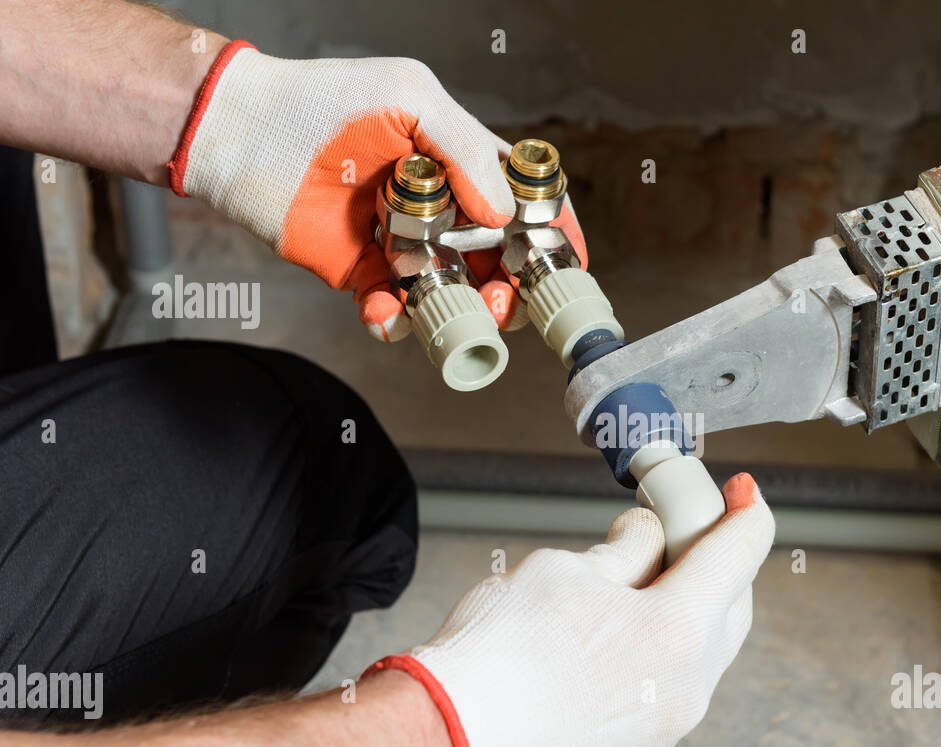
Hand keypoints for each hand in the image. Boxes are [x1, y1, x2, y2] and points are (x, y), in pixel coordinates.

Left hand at [168, 42, 585, 339]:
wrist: (241, 133)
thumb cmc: (322, 101)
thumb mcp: (410, 100)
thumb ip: (466, 149)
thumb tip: (503, 210)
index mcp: (460, 162)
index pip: (524, 199)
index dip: (553, 229)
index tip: (569, 260)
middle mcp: (439, 206)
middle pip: (499, 258)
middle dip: (513, 284)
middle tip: (506, 296)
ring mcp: (404, 243)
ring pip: (455, 291)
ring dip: (466, 309)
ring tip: (461, 310)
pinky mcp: (362, 273)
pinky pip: (394, 311)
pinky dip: (396, 321)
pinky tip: (386, 311)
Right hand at [368, 473, 773, 746]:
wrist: (448, 742)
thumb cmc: (499, 654)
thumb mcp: (566, 568)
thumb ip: (624, 549)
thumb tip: (646, 537)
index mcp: (680, 632)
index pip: (740, 555)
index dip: (747, 511)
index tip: (745, 492)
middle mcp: (688, 686)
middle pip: (731, 606)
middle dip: (718, 560)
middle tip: (683, 525)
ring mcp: (666, 724)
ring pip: (703, 649)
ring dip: (688, 606)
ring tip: (640, 574)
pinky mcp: (637, 746)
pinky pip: (671, 682)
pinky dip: (663, 645)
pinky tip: (622, 625)